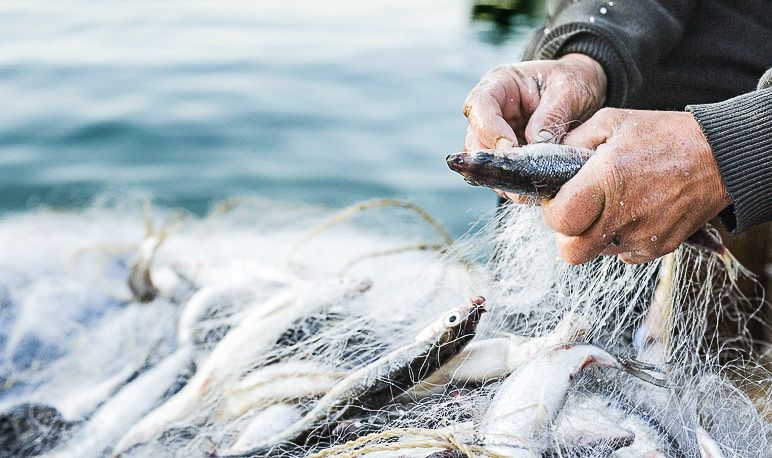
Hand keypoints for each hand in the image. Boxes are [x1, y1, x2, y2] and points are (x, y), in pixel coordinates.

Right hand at [463, 54, 606, 200]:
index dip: (490, 129)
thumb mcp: (568, 89)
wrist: (584, 90)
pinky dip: (514, 185)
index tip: (510, 148)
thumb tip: (536, 145)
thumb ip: (551, 115)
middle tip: (519, 177)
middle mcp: (491, 110)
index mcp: (500, 83)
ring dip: (502, 178)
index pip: (480, 105)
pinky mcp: (506, 155)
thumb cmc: (573, 81)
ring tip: (526, 190)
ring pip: (484, 162)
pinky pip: (501, 174)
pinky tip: (531, 192)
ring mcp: (495, 134)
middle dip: (494, 160)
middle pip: (475, 138)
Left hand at [541, 108, 730, 264]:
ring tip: (611, 205)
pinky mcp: (659, 247)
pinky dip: (620, 238)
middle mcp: (623, 215)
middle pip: (571, 252)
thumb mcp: (611, 122)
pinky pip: (623, 254)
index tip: (559, 198)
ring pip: (596, 253)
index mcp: (606, 180)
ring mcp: (642, 236)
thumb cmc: (664, 135)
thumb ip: (572, 143)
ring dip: (593, 235)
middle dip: (567, 234)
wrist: (720, 156)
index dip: (551, 211)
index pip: (558, 220)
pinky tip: (632, 212)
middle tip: (577, 211)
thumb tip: (548, 162)